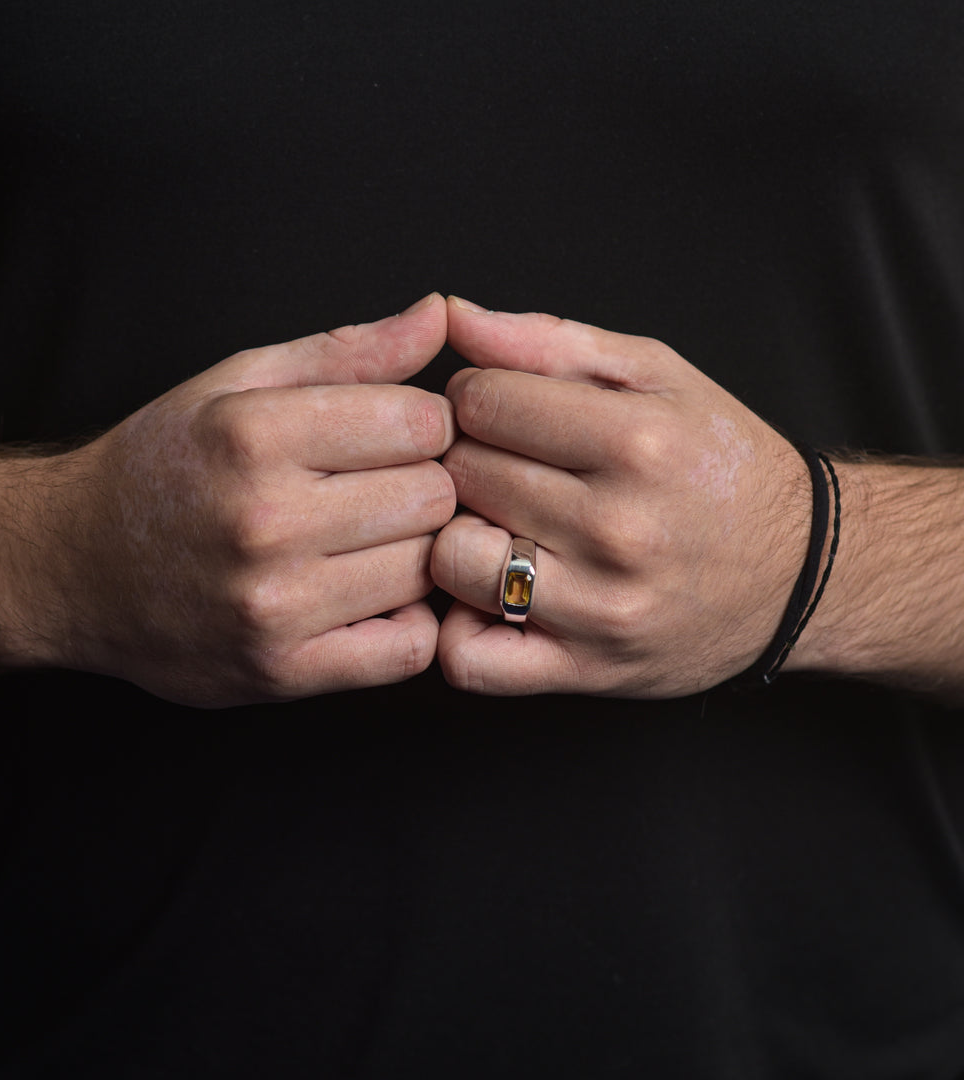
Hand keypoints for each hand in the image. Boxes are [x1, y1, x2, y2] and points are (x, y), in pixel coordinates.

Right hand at [42, 293, 455, 705]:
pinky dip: (409, 624)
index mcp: (253, 435)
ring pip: (427, 569)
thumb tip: (439, 313)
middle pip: (434, 497)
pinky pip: (409, 649)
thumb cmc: (163, 468)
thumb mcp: (239, 385)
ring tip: (367, 542)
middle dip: (421, 486)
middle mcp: (263, 521)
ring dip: (413, 554)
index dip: (423, 424)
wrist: (72, 567)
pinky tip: (373, 599)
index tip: (393, 436)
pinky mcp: (281, 671)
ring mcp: (273, 605)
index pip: (423, 421)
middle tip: (379, 491)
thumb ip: (347, 352)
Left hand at [431, 297, 810, 696]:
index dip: (473, 398)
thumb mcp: (658, 376)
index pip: (479, 401)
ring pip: (451, 560)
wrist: (797, 572)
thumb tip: (452, 315)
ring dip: (455, 539)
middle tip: (500, 468)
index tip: (497, 412)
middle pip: (461, 475)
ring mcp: (600, 607)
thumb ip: (550, 341)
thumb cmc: (718, 466)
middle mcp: (619, 528)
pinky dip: (458, 627)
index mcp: (637, 441)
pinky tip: (487, 596)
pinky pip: (469, 659)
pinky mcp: (586, 668)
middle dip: (465, 461)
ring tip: (493, 527)